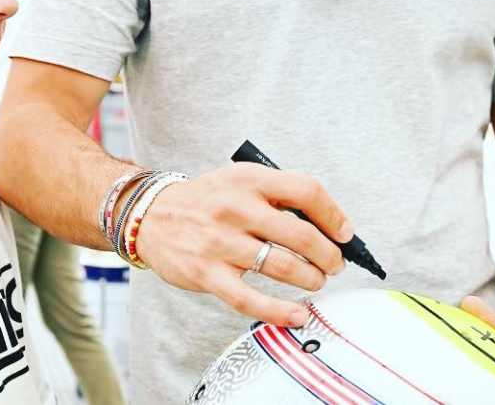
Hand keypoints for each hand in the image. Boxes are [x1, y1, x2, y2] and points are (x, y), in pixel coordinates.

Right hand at [132, 163, 351, 326]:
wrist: (150, 215)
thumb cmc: (206, 201)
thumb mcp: (240, 181)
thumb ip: (277, 196)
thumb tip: (327, 227)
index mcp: (248, 179)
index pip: (305, 191)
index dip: (333, 215)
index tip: (344, 233)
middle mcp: (235, 208)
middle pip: (300, 234)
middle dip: (327, 256)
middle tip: (333, 265)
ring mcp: (220, 242)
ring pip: (281, 267)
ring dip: (309, 279)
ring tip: (315, 281)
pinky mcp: (207, 274)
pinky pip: (250, 299)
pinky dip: (279, 311)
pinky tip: (298, 316)